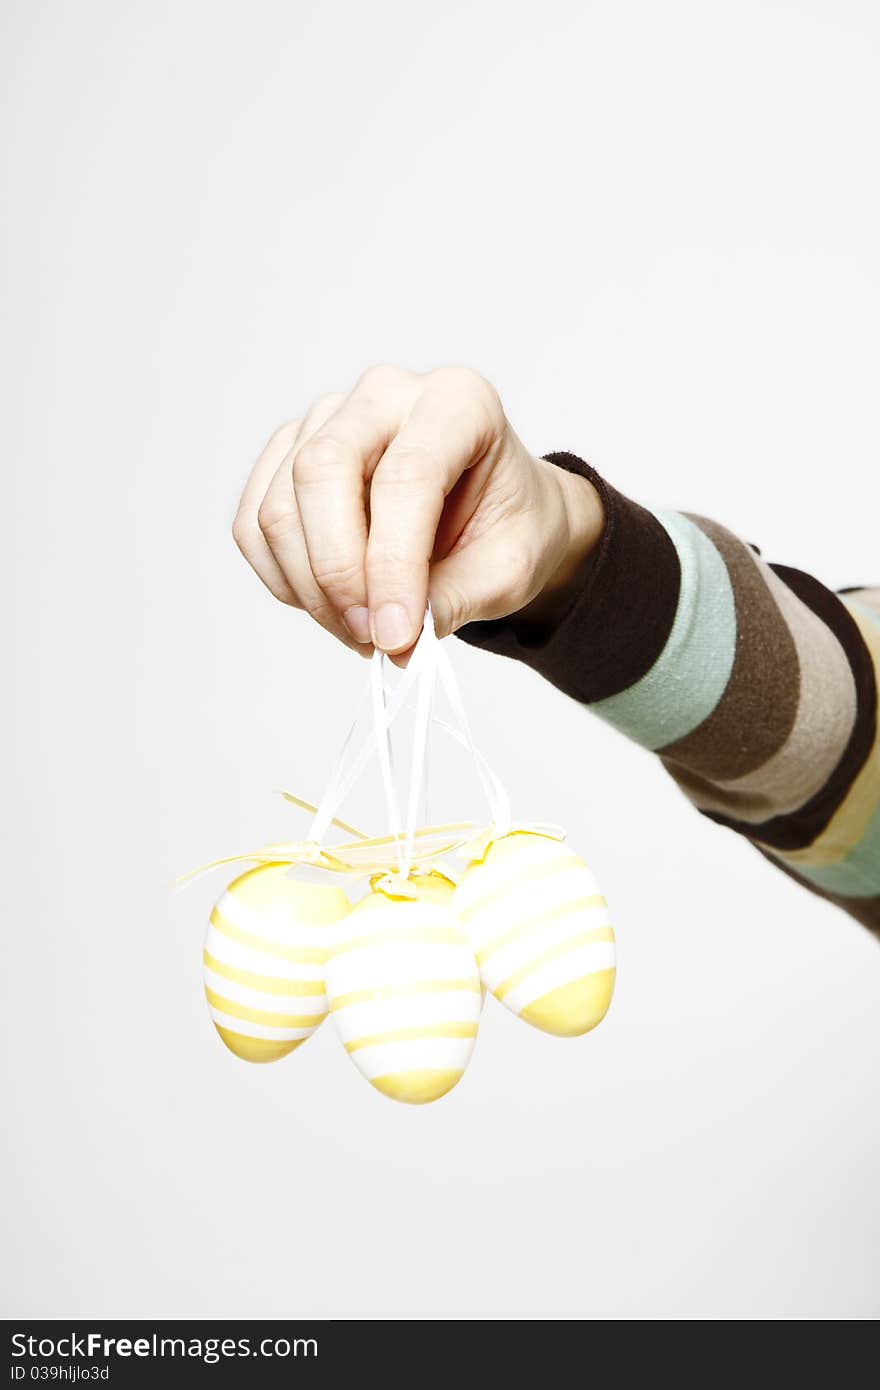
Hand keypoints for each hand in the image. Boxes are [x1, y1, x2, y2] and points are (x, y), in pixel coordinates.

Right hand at [233, 364, 603, 657]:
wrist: (494, 514)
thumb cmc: (507, 526)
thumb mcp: (508, 571)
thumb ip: (454, 601)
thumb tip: (396, 641)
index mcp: (458, 401)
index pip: (407, 475)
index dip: (394, 564)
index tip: (397, 636)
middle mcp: (386, 394)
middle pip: (322, 471)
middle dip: (338, 572)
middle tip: (373, 638)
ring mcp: (327, 418)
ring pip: (279, 506)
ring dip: (311, 589)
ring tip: (362, 632)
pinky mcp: (288, 454)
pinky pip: (255, 526)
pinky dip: (284, 581)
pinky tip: (332, 607)